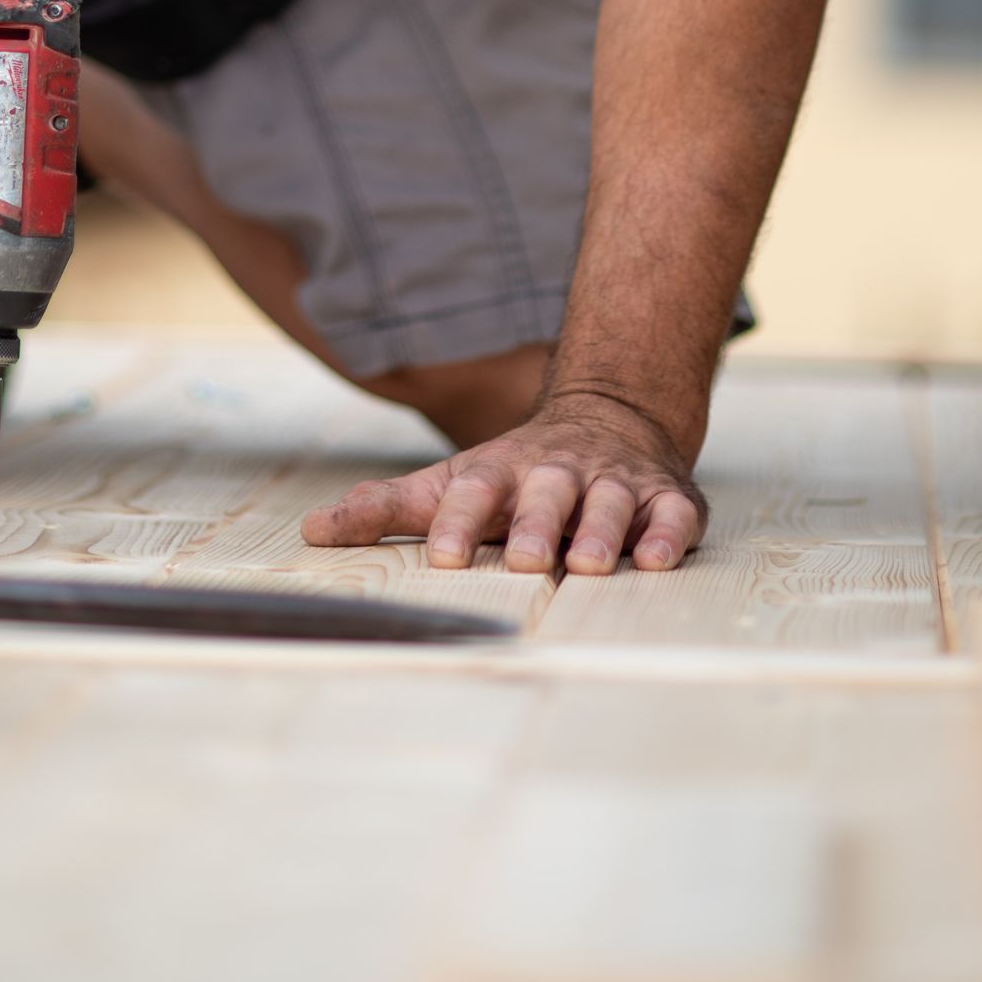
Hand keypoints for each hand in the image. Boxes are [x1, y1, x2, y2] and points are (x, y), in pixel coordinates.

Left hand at [300, 392, 707, 574]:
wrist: (607, 417)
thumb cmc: (514, 473)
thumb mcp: (450, 481)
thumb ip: (388, 507)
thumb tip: (310, 530)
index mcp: (501, 471)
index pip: (473, 490)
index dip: (458, 520)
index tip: (442, 556)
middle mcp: (558, 471)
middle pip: (545, 491)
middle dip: (536, 523)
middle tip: (526, 559)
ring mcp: (614, 481)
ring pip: (609, 500)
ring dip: (602, 530)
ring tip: (592, 564)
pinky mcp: (665, 497)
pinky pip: (671, 513)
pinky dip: (666, 533)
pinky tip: (657, 558)